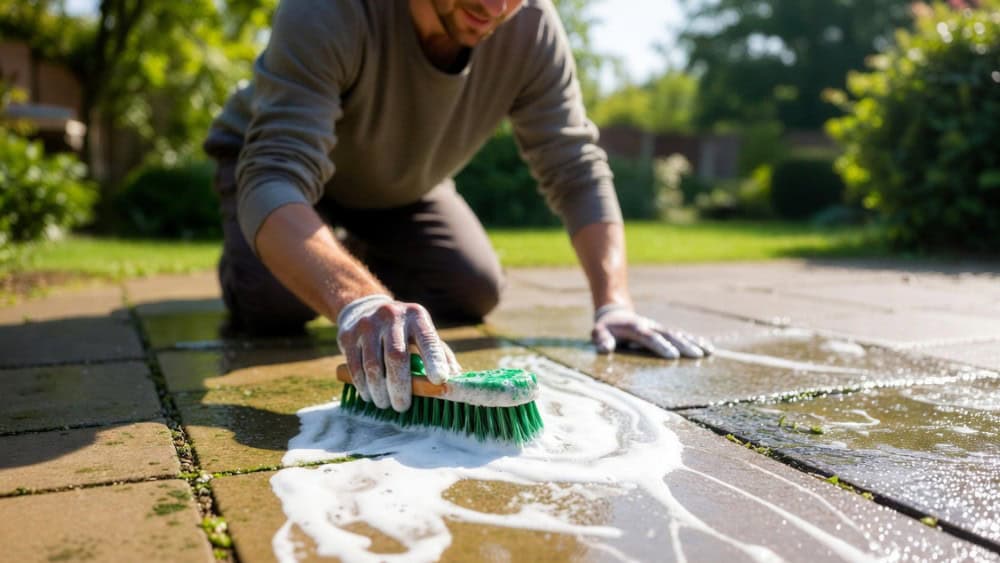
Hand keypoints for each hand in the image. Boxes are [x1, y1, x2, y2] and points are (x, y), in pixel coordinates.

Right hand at [336, 295, 460, 411]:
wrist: (364, 308)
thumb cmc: (403, 330)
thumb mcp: (423, 334)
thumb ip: (440, 355)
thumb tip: (458, 382)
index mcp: (416, 316)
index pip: (428, 340)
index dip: (434, 360)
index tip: (439, 381)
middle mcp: (392, 316)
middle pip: (396, 357)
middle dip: (400, 387)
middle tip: (403, 407)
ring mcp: (367, 324)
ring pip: (373, 365)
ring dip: (379, 391)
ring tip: (385, 404)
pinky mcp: (348, 335)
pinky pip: (355, 366)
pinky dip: (362, 385)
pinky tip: (369, 395)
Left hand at [592, 304, 712, 358]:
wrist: (616, 314)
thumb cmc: (607, 328)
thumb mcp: (598, 332)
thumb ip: (601, 339)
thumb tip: (605, 348)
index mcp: (635, 327)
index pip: (649, 337)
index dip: (661, 346)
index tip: (673, 356)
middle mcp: (651, 326)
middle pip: (669, 335)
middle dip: (683, 345)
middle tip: (698, 356)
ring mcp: (659, 328)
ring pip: (679, 334)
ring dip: (694, 342)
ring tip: (709, 351)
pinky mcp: (665, 332)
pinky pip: (682, 335)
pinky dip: (695, 341)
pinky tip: (709, 349)